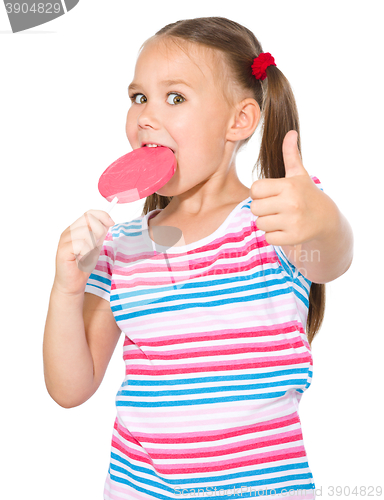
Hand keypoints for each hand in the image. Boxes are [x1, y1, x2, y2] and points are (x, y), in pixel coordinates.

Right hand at [53, 210, 113, 295]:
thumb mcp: (95, 246)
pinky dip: (86, 253)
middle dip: (99, 232)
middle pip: (89, 219)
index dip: (103, 215)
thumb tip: (108, 221)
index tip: (112, 223)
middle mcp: (68, 231)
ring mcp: (64, 240)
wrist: (73, 283)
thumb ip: (100, 234)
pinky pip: (82, 244)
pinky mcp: (63, 250)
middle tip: (95, 245)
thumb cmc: (82, 265)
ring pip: (86, 232)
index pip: (89, 213)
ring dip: (91, 246)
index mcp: (76, 228)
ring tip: (86, 255)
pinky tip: (81, 259)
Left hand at [250, 130, 326, 245]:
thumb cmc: (306, 194)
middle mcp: (291, 203)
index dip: (259, 193)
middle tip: (275, 208)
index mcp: (288, 185)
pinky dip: (274, 236)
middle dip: (262, 209)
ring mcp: (293, 221)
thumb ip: (290, 155)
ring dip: (267, 223)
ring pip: (260, 224)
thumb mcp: (299, 174)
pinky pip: (269, 238)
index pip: (255, 190)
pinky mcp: (294, 237)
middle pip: (255, 208)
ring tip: (281, 218)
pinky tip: (285, 229)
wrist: (327, 219)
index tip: (270, 195)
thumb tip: (290, 132)